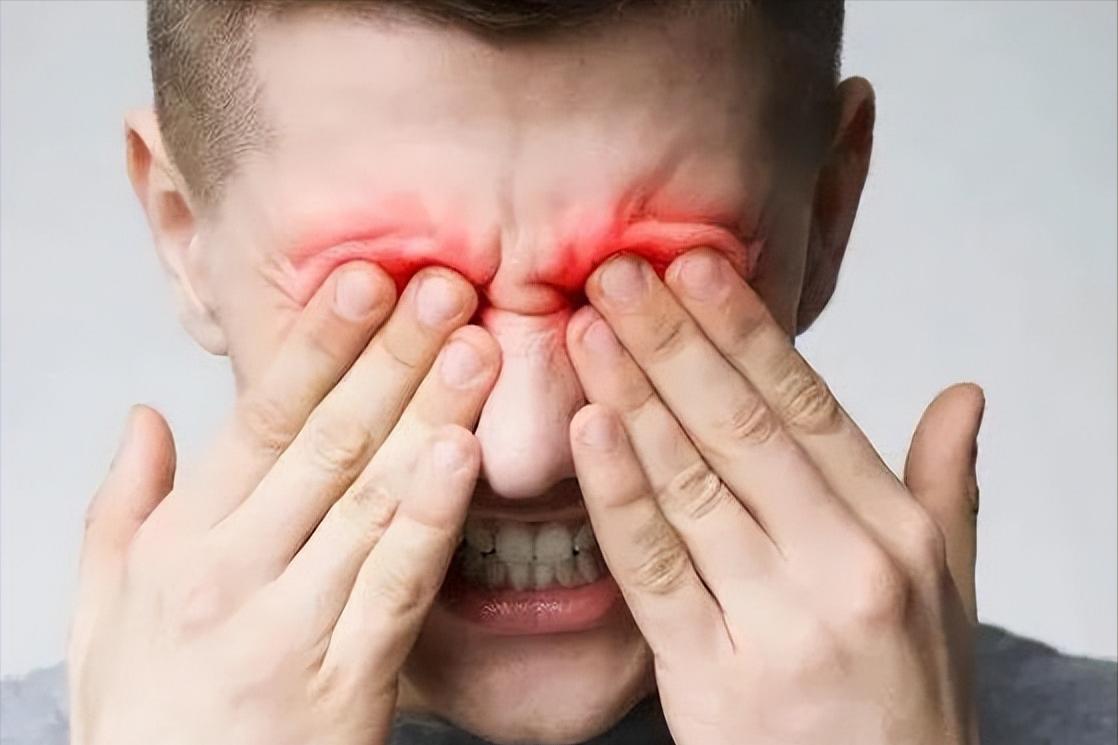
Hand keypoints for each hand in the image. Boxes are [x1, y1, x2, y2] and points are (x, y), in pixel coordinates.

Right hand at [68, 262, 498, 744]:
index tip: (370, 280)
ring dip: (428, 415)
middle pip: (329, 442)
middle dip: (393, 358)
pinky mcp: (346, 682)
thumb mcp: (101, 608)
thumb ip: (122, 505)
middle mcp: (235, 570)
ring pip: (371, 499)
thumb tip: (146, 414)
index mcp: (184, 541)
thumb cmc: (146, 713)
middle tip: (445, 287)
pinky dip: (431, 519)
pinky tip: (464, 458)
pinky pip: (396, 587)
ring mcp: (293, 625)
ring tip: (474, 348)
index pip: (262, 418)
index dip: (321, 343)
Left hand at [565, 248, 984, 744]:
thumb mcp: (947, 588)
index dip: (746, 329)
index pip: (809, 404)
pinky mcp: (716, 678)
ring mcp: (781, 620)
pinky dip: (619, 494)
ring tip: (588, 326)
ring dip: (635, 396)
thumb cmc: (907, 698)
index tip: (696, 264)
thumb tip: (964, 395)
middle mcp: (847, 564)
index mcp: (896, 530)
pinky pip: (655, 569)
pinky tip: (588, 427)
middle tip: (619, 270)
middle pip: (744, 428)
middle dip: (675, 340)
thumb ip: (948, 486)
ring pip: (694, 485)